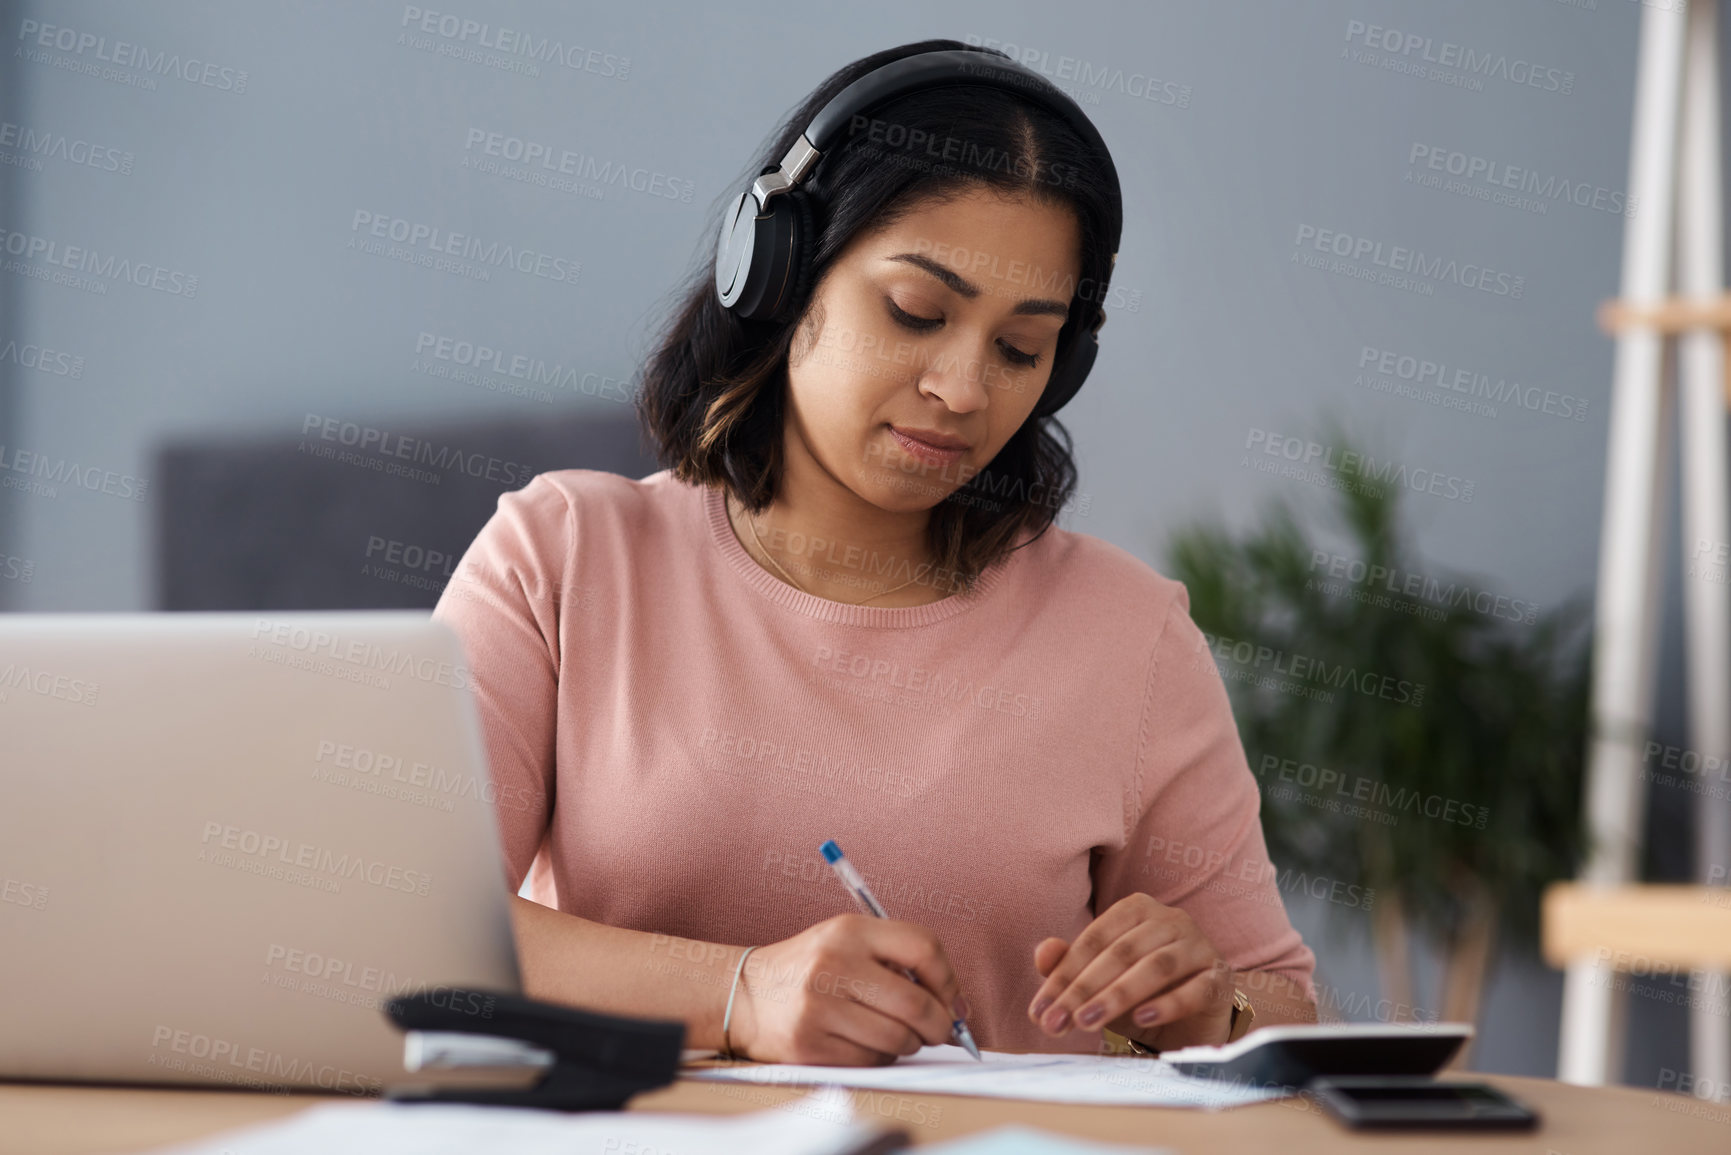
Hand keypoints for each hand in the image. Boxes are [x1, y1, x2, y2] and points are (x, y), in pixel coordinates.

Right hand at [727, 914, 969, 1065]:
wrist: (747, 994)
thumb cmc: (812, 967)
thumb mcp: (849, 941)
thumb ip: (902, 962)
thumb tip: (960, 1009)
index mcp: (849, 930)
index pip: (923, 946)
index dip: (948, 979)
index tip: (953, 999)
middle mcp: (833, 964)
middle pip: (915, 1003)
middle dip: (939, 1025)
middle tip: (940, 1031)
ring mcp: (819, 1006)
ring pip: (897, 1038)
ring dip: (909, 1044)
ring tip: (896, 1034)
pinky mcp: (809, 1044)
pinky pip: (870, 1060)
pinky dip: (881, 1057)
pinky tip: (866, 1042)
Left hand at [1026, 893, 1234, 1051]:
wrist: (1193, 1020)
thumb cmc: (1141, 993)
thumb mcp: (1101, 982)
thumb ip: (1070, 965)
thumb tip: (1042, 953)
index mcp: (1136, 909)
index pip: (1094, 939)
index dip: (1063, 975)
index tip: (1040, 1010)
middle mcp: (1170, 919)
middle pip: (1121, 952)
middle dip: (1084, 989)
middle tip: (1057, 1022)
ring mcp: (1199, 946)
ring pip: (1156, 967)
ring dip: (1117, 995)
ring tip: (1088, 1021)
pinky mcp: (1220, 977)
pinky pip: (1195, 989)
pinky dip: (1167, 1003)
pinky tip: (1142, 1018)